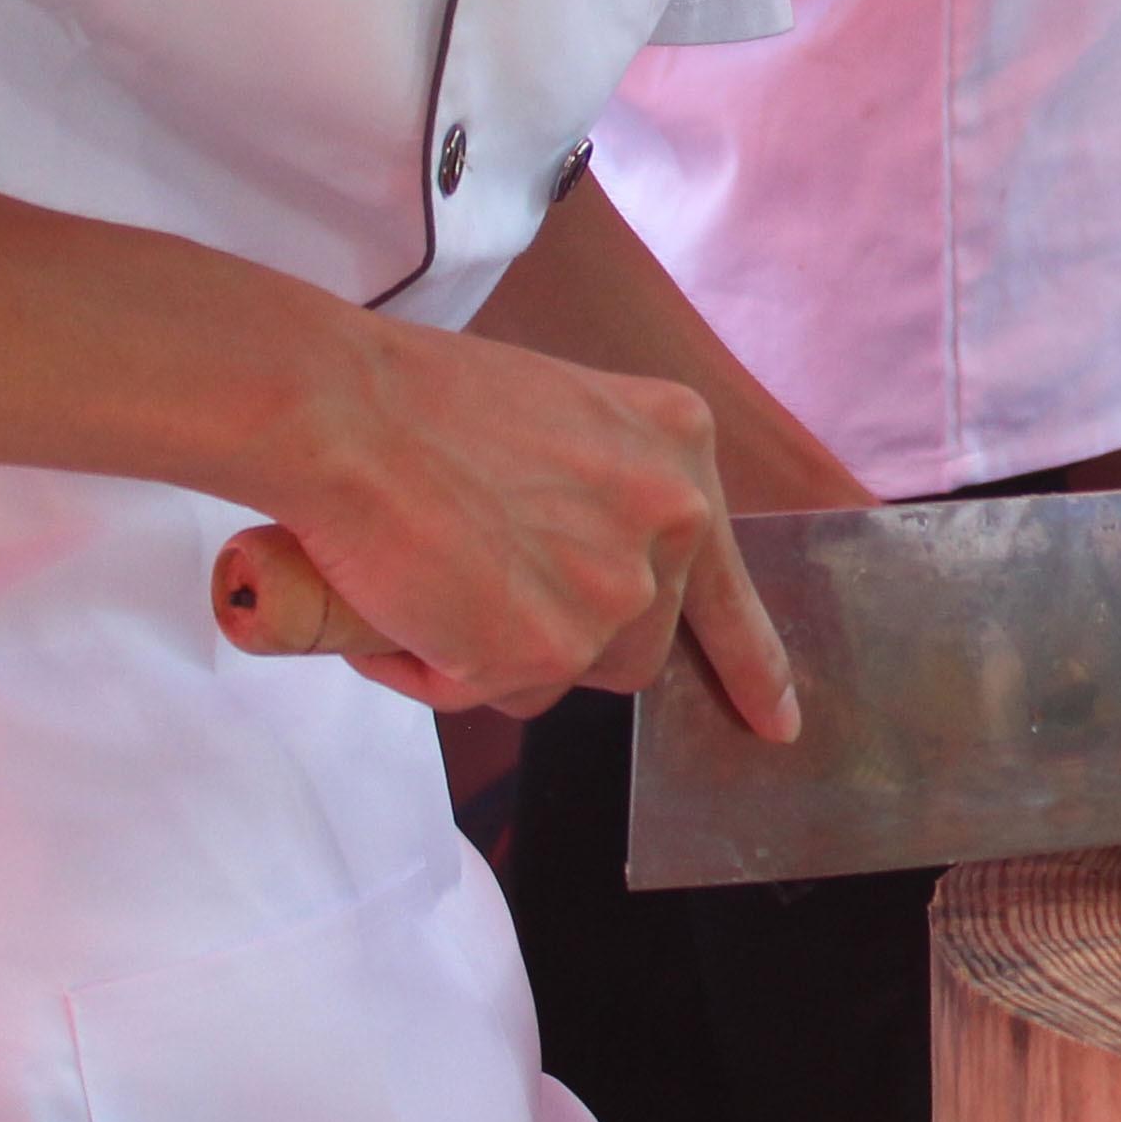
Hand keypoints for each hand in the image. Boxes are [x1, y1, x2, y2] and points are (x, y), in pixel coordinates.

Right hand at [256, 318, 800, 731]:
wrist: (344, 412)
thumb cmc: (417, 400)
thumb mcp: (560, 419)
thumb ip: (601, 494)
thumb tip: (578, 571)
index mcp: (679, 447)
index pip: (727, 580)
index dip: (749, 663)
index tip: (776, 720)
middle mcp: (672, 518)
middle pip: (638, 639)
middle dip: (565, 638)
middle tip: (482, 593)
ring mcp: (617, 591)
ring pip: (568, 674)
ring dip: (499, 652)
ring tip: (429, 579)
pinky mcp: (548, 651)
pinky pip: (491, 693)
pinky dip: (435, 668)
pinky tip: (401, 603)